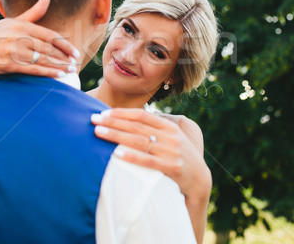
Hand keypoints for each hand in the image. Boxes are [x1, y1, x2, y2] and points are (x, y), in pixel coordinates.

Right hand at [0, 0, 78, 77]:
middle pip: (48, 48)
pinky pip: (32, 70)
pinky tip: (58, 76)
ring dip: (59, 66)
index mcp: (21, 26)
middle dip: (64, 56)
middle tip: (76, 61)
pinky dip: (47, 73)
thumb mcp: (12, 21)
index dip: (64, 44)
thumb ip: (33, 12)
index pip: (49, 35)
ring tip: (70, 70)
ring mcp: (13, 52)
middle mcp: (18, 38)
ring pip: (42, 60)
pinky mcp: (9, 65)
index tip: (75, 51)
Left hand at [91, 108, 211, 201]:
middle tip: (93, 119)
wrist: (200, 181)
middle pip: (136, 126)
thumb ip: (155, 129)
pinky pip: (148, 161)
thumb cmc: (179, 158)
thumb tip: (130, 121)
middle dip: (113, 122)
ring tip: (98, 132)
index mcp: (170, 126)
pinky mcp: (172, 167)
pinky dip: (131, 156)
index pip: (142, 115)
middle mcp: (171, 136)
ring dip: (116, 135)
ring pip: (139, 141)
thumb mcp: (171, 139)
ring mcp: (172, 151)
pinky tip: (116, 153)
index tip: (103, 112)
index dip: (122, 113)